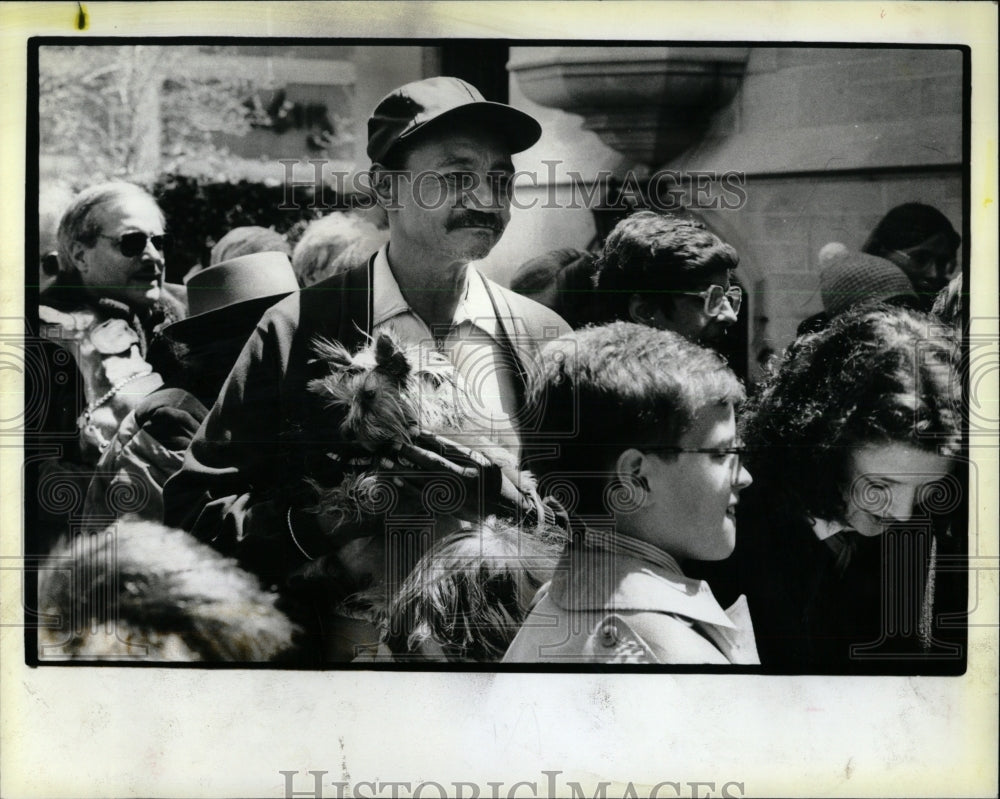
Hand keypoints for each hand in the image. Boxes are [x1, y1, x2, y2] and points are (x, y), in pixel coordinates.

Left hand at [383, 431, 540, 522]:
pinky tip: (397, 480)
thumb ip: (466, 454)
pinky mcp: (450, 508)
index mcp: (477, 463)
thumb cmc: (498, 485)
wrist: (510, 512)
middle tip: (394, 444)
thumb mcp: (488, 463)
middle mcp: (466, 478)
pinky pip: (426, 497)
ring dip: (404, 469)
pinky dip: (409, 488)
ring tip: (386, 461)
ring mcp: (457, 495)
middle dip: (411, 452)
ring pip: (425, 480)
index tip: (413, 431)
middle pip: (433, 462)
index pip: (448, 448)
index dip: (428, 439)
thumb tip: (440, 443)